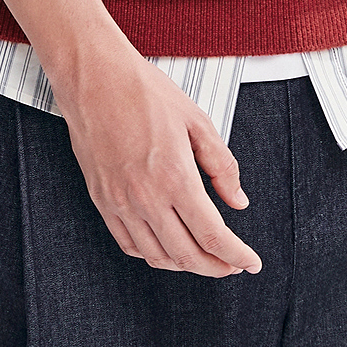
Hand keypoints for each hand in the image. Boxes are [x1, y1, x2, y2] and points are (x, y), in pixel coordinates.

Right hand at [51, 40, 262, 277]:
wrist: (94, 78)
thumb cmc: (144, 92)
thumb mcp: (196, 120)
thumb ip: (222, 165)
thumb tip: (238, 200)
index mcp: (176, 177)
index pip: (213, 236)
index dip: (237, 255)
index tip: (251, 262)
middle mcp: (147, 198)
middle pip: (188, 255)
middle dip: (216, 267)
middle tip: (232, 264)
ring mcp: (121, 203)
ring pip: (158, 257)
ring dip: (185, 265)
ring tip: (202, 257)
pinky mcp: (102, 201)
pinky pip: (129, 245)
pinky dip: (152, 255)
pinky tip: (166, 247)